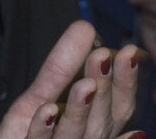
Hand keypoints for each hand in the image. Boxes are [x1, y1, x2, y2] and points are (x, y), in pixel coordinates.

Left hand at [0, 20, 145, 138]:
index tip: (129, 52)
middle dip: (104, 88)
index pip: (119, 106)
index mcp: (93, 128)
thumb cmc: (26, 134)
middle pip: (101, 119)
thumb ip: (61, 68)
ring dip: (80, 110)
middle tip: (102, 57)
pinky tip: (47, 111)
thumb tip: (85, 27)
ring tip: (84, 85)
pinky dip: (43, 129)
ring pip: (73, 134)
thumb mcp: (41, 96)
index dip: (125, 81)